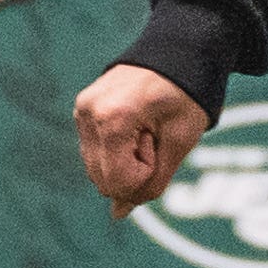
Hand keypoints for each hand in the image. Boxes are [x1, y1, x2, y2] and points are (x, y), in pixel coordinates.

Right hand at [75, 62, 211, 215]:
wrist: (180, 51)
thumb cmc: (186, 96)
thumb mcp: (179, 142)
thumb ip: (151, 183)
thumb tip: (118, 215)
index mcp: (113, 118)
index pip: (118, 182)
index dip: (146, 174)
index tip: (160, 142)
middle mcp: (89, 113)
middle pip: (103, 181)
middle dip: (134, 169)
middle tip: (154, 135)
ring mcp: (82, 110)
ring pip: (97, 170)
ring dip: (125, 161)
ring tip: (145, 128)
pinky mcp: (82, 110)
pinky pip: (95, 153)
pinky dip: (117, 150)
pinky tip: (134, 127)